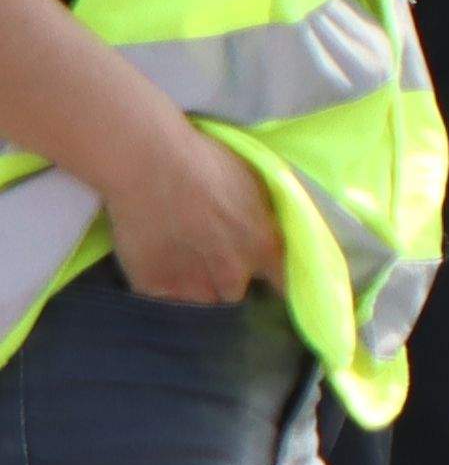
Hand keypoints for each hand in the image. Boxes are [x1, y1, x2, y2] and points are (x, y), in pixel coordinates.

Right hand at [96, 107, 279, 305]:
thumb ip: (263, 219)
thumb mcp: (255, 186)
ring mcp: (192, 286)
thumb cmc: (204, 161)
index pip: (285, 286)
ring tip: (185, 267)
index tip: (267, 280)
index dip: (276, 284)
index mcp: (264, 249)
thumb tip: (269, 232)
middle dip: (230, 284)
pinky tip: (159, 268)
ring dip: (199, 291)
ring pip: (202, 303)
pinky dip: (165, 291)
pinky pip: (166, 303)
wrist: (147, 163)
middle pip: (237, 296)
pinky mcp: (154, 289)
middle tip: (215, 263)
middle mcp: (233, 276)